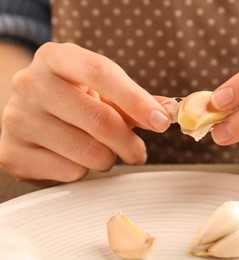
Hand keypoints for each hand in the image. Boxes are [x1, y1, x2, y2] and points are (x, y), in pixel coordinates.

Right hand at [0, 42, 170, 180]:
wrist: (30, 114)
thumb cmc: (73, 99)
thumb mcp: (101, 90)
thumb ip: (136, 100)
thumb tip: (169, 111)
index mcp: (55, 58)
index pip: (101, 73)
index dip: (137, 100)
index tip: (161, 122)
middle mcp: (30, 83)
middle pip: (98, 119)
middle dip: (129, 143)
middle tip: (138, 152)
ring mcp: (16, 119)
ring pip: (87, 152)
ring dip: (107, 159)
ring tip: (102, 151)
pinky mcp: (12, 152)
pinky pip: (69, 172)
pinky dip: (83, 171)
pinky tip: (75, 158)